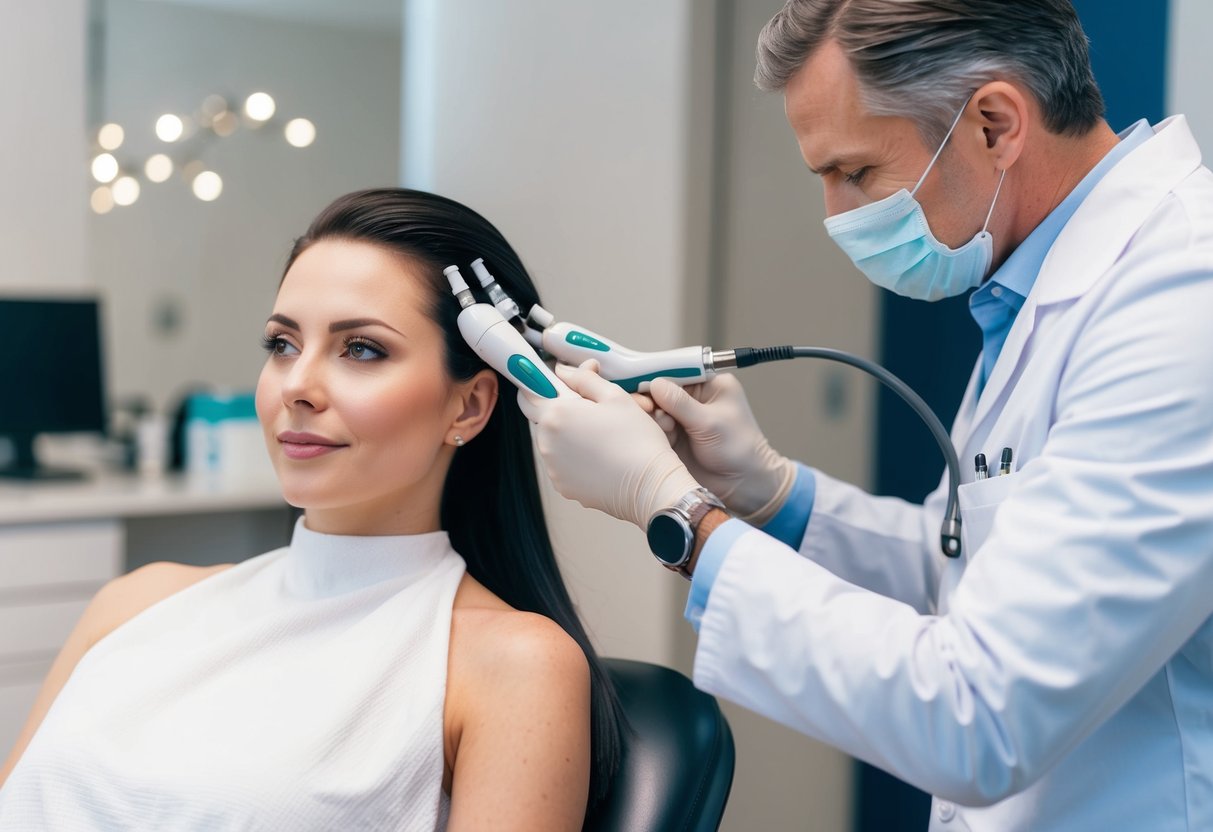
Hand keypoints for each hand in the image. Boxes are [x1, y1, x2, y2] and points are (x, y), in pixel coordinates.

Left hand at [516, 361, 700, 528]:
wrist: (651, 485)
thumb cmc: (636, 440)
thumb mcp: (614, 396)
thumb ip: (583, 378)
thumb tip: (564, 370)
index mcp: (555, 415)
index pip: (529, 392)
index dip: (542, 385)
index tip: (557, 385)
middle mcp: (547, 443)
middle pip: (544, 418)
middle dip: (562, 411)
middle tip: (593, 412)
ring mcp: (553, 468)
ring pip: (554, 442)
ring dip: (570, 435)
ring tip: (602, 437)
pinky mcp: (563, 486)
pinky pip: (562, 464)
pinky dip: (576, 458)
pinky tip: (601, 456)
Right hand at [647, 374, 794, 521]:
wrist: (743, 484)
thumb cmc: (740, 450)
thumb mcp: (710, 422)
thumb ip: (680, 403)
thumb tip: (655, 384)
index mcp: (709, 384)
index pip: (677, 370)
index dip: (657, 375)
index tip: (642, 382)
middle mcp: (693, 398)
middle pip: (660, 389)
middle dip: (652, 397)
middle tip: (649, 408)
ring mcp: (682, 418)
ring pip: (654, 409)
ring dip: (653, 416)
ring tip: (665, 427)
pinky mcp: (673, 436)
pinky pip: (654, 427)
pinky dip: (652, 430)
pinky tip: (660, 438)